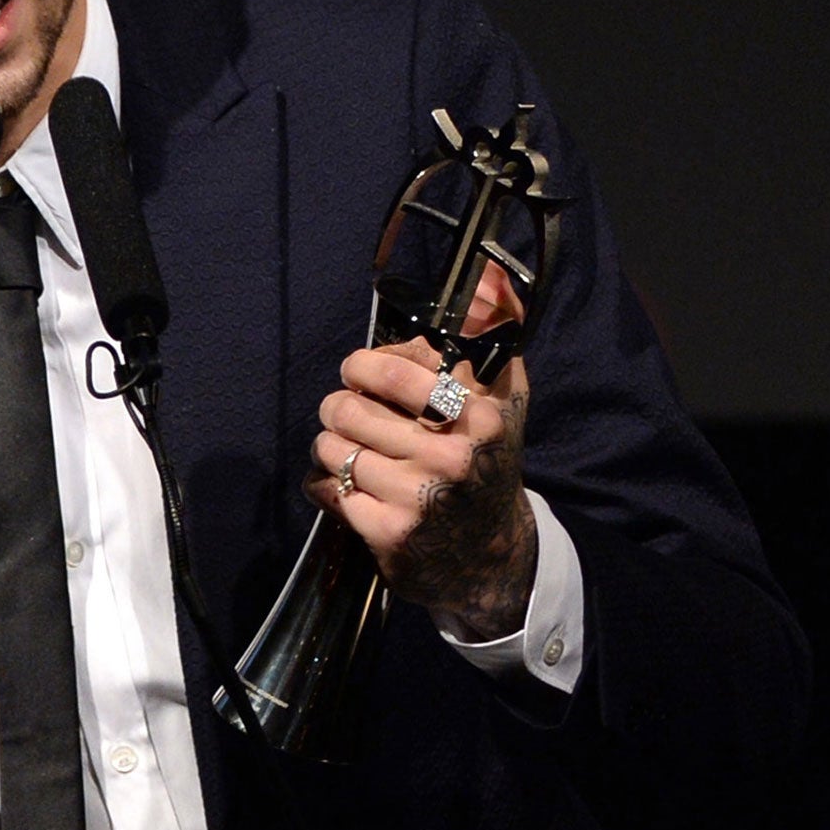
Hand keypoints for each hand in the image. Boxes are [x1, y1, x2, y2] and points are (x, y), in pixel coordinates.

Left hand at [305, 266, 537, 637]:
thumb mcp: (505, 398)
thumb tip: (491, 273)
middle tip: (350, 415)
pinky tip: (348, 487)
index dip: (362, 367)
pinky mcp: (388, 532)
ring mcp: (418, 496)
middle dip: (341, 407)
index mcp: (478, 415)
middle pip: (349, 406)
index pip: (391, 368)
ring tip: (351, 451)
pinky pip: (324, 488)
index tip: (361, 374)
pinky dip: (325, 485)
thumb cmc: (488, 462)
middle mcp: (451, 455)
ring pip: (330, 445)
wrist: (491, 555)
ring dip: (331, 446)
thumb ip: (494, 333)